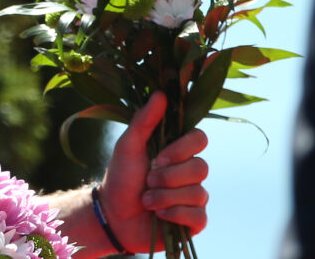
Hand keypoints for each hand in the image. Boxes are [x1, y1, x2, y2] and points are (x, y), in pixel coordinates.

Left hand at [99, 91, 209, 252]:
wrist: (113, 215)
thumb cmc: (120, 177)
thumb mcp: (128, 146)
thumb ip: (144, 121)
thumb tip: (161, 93)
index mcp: (176, 150)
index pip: (200, 138)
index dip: (182, 149)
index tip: (157, 157)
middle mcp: (189, 171)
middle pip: (202, 167)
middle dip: (169, 177)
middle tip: (147, 181)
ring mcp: (194, 196)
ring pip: (199, 193)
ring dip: (165, 197)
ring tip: (146, 200)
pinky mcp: (195, 221)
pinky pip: (199, 216)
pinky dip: (173, 215)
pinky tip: (158, 215)